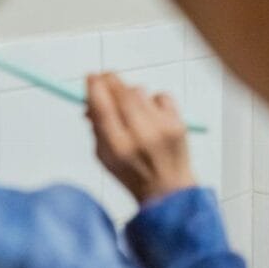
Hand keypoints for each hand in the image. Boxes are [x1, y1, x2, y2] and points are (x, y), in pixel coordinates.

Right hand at [86, 73, 194, 203]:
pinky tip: (150, 114)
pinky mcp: (178, 122)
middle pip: (122, 93)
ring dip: (130, 94)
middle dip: (110, 81)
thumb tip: (91, 99)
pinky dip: (153, 100)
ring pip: (140, 91)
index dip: (94, 87)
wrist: (169, 190)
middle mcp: (141, 136)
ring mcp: (162, 128)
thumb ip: (97, 128)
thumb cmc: (133, 174)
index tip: (90, 77)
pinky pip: (161, 96)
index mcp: (118, 147)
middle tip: (104, 78)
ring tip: (130, 109)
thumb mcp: (105, 157)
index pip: (102, 107)